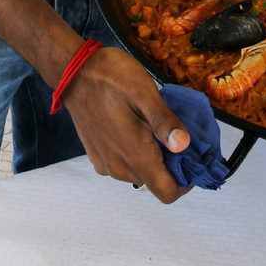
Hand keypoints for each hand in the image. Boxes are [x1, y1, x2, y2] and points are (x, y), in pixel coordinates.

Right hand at [63, 46, 191, 202]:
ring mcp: (106, 163)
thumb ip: (164, 122)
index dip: (186, 181)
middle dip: (171, 163)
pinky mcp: (97, 155)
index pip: (167, 192)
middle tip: (176, 131)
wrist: (73, 72)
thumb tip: (184, 145)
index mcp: (135, 156)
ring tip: (155, 125)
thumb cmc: (110, 78)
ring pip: (140, 173)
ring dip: (153, 156)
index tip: (192, 157)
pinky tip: (136, 125)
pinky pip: (124, 164)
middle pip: (155, 182)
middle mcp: (119, 167)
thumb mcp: (144, 92)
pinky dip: (135, 152)